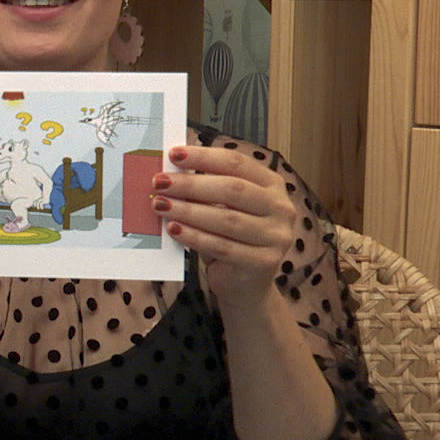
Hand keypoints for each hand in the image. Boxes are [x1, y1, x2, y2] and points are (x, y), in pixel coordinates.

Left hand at [149, 143, 298, 310]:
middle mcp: (280, 208)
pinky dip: (194, 236)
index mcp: (272, 185)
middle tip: (159, 182)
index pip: (237, 163)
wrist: (246, 284)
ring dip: (188, 210)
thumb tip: (170, 172)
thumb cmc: (230, 238)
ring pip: (226, 219)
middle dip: (191, 184)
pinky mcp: (263, 262)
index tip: (173, 154)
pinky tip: (173, 229)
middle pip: (232, 189)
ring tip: (160, 205)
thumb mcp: (222, 209)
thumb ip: (206, 191)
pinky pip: (222, 246)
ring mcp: (276, 236)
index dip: (204, 157)